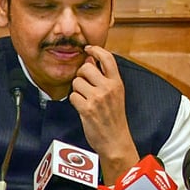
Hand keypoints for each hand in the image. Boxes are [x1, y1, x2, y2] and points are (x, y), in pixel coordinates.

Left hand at [70, 45, 137, 181]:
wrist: (116, 140)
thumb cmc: (114, 118)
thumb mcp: (117, 94)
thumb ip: (105, 78)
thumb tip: (90, 61)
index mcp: (117, 83)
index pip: (108, 58)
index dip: (96, 49)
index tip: (88, 49)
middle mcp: (109, 88)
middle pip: (86, 68)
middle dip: (81, 74)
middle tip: (85, 83)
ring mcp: (98, 98)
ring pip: (77, 82)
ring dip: (77, 90)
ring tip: (85, 99)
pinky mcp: (87, 109)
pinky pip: (73, 96)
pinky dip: (74, 101)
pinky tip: (82, 108)